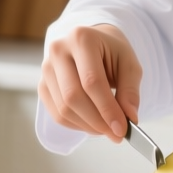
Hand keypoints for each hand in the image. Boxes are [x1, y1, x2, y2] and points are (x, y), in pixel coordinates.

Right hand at [39, 24, 140, 140]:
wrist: (92, 44)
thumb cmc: (111, 52)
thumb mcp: (129, 64)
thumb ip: (130, 90)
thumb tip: (129, 118)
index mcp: (82, 39)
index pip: (92, 82)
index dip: (107, 109)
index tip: (121, 129)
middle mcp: (58, 51)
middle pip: (73, 97)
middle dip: (97, 121)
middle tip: (116, 134)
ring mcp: (46, 68)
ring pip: (63, 109)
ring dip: (87, 126)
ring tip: (107, 128)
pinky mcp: (42, 85)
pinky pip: (57, 114)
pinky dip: (76, 125)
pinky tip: (92, 124)